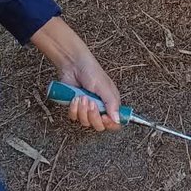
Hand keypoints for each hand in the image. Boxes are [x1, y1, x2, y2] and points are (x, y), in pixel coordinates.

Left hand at [30, 17, 121, 132]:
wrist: (73, 65)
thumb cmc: (91, 72)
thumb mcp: (104, 87)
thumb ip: (112, 104)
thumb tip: (117, 119)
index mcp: (111, 104)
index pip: (114, 123)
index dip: (110, 124)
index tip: (104, 117)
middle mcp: (100, 109)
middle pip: (99, 126)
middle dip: (94, 116)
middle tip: (91, 103)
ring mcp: (86, 110)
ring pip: (85, 122)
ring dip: (82, 111)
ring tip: (82, 97)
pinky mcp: (75, 108)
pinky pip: (74, 117)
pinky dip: (73, 109)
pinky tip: (75, 99)